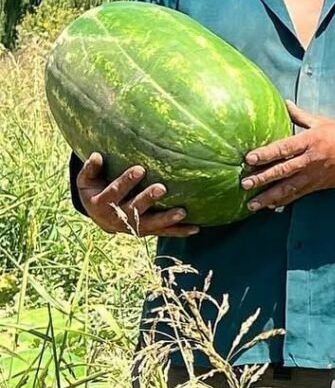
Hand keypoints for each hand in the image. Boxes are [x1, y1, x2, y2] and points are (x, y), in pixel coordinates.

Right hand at [76, 153, 197, 236]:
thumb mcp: (86, 182)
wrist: (99, 217)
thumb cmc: (95, 192)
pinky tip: (195, 229)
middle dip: (147, 199)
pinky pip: (163, 232)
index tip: (140, 169)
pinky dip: (178, 231)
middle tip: (162, 188)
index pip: (114, 192)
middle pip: (134, 210)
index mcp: (102, 204)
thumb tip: (96, 155)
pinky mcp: (146, 231)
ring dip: (167, 219)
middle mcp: (118, 218)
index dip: (126, 181)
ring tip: (183, 212)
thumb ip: (90, 170)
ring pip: (151, 224)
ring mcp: (133, 227)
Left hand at [241, 101, 334, 210]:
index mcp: (310, 141)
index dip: (265, 154)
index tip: (249, 159)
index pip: (283, 148)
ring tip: (252, 204)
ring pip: (288, 188)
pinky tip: (271, 206)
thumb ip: (300, 116)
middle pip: (282, 171)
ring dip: (269, 197)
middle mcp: (310, 160)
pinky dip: (284, 201)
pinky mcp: (318, 185)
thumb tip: (284, 103)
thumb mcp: (322, 122)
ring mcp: (314, 175)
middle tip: (244, 184)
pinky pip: (298, 195)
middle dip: (262, 178)